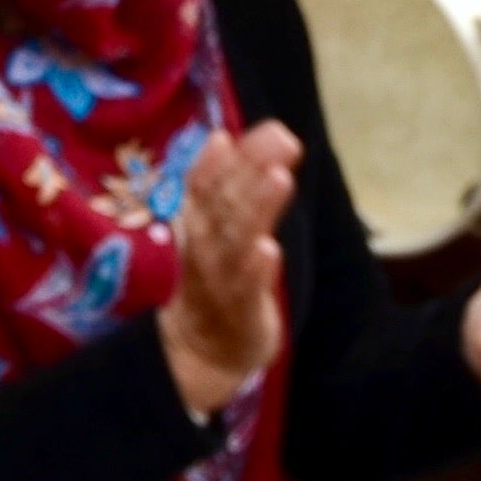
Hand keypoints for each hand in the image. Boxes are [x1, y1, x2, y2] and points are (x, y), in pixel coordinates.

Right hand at [162, 125, 295, 418]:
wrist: (200, 350)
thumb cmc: (216, 279)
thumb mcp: (216, 228)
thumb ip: (222, 184)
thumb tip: (223, 137)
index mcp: (198, 222)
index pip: (205, 182)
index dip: (224, 155)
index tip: (257, 129)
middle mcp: (205, 245)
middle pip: (224, 203)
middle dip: (250, 170)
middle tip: (283, 139)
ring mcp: (221, 278)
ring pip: (236, 239)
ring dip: (256, 209)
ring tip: (278, 179)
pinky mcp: (241, 310)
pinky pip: (246, 288)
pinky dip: (255, 269)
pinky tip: (269, 251)